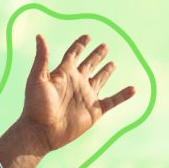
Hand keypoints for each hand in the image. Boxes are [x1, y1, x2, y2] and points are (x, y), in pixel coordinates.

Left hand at [14, 34, 135, 153]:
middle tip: (104, 45)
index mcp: (64, 73)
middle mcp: (76, 82)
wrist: (41, 131)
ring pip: (100, 80)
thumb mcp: (37, 78)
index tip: (87, 36)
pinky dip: (123, 96)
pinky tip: (133, 89)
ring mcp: (86, 96)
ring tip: (112, 63)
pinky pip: (112, 101)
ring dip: (106, 71)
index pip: (74, 54)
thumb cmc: (36, 105)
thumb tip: (39, 36)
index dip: (80, 45)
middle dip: (96, 55)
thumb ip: (42, 57)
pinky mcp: (94, 111)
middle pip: (89, 64)